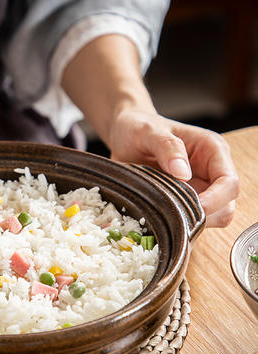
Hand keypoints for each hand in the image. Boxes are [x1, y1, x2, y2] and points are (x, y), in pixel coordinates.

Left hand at [107, 109, 238, 227]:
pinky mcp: (183, 201)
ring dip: (189, 221)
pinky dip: (176, 224)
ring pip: (210, 219)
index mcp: (212, 151)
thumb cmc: (138, 128)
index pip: (229, 183)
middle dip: (203, 215)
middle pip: (225, 207)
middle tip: (172, 214)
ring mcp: (198, 189)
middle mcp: (210, 172)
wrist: (124, 134)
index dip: (215, 200)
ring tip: (162, 211)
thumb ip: (167, 147)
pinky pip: (188, 221)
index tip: (191, 207)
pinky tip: (158, 216)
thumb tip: (183, 172)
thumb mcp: (148, 132)